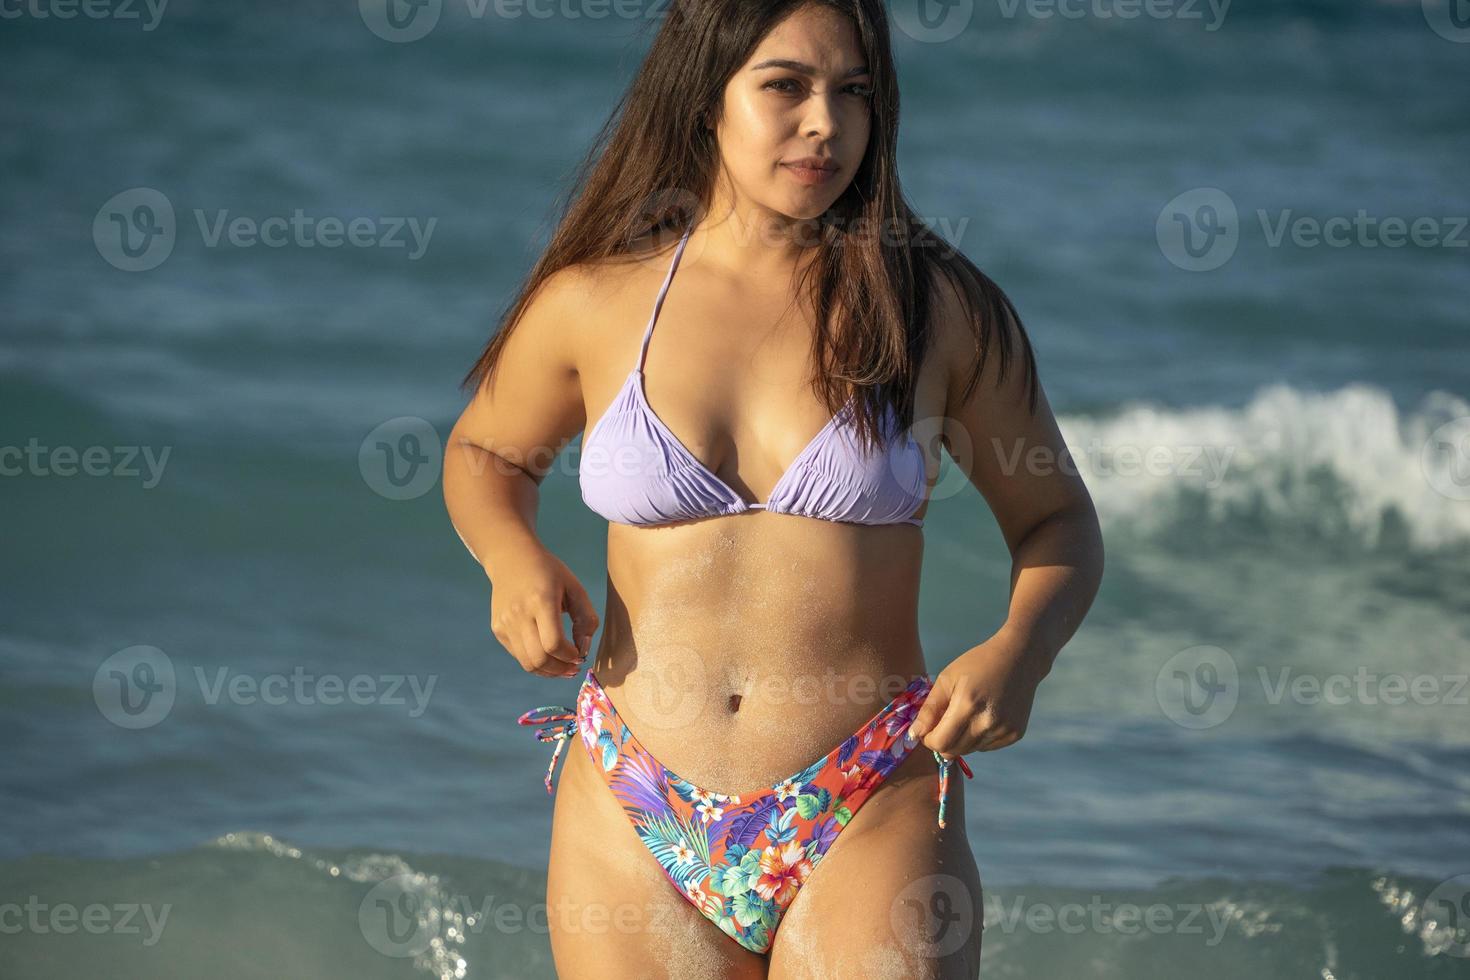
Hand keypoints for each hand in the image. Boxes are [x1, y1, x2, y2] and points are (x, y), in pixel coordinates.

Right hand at [487, 545, 599, 678]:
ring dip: (549, 671)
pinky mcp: (498, 629)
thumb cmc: (549, 573)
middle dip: (561, 669)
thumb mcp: (574, 587)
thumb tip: (583, 649)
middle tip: (574, 667)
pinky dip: (536, 662)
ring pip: (527, 663)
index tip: (580, 654)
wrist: (511, 558)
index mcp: (541, 601)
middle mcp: (519, 614)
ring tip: (563, 668)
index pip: (554, 643)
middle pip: (539, 659)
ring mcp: (505, 624)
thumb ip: (586, 618)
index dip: (570, 656)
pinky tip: (548, 656)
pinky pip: (519, 656)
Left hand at [909, 628, 1045, 758]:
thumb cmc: (978, 664)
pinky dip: (978, 737)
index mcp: (968, 705)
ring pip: (969, 750)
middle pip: (953, 751)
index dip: (928, 740)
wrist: (1019, 658)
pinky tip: (983, 716)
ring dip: (960, 739)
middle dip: (942, 741)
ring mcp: (1004, 730)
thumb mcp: (947, 679)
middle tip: (943, 722)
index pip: (940, 743)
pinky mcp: (1014, 734)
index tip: (927, 729)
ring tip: (965, 715)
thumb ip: (929, 709)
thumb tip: (914, 735)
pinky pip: (986, 746)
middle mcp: (988, 722)